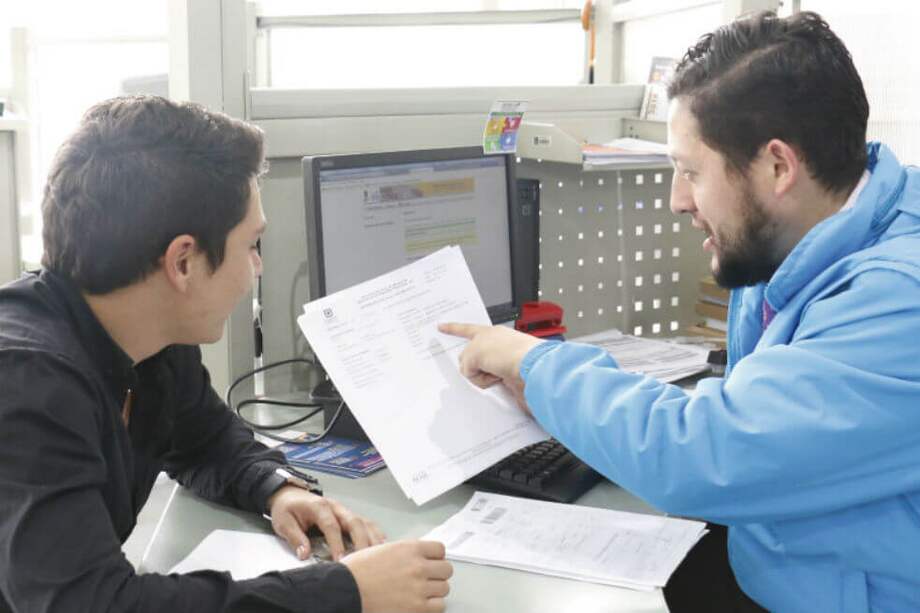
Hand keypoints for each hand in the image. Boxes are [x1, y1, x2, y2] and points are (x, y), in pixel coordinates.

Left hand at [267, 487, 384, 560]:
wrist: (289, 494)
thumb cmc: (288, 508)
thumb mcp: (284, 522)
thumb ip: (295, 538)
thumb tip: (304, 554)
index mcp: (319, 507)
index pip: (331, 526)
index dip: (337, 544)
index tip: (340, 559)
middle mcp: (335, 507)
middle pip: (354, 522)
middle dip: (361, 542)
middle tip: (363, 560)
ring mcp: (344, 511)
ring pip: (363, 522)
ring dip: (372, 537)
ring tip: (378, 554)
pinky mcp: (348, 515)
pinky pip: (366, 523)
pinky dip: (375, 533)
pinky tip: (381, 544)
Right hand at [342, 540, 452, 612]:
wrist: (346, 591)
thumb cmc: (357, 571)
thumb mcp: (383, 550)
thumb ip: (404, 553)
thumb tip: (418, 559)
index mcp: (410, 549)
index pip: (440, 549)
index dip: (435, 557)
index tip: (430, 563)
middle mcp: (418, 566)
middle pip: (446, 569)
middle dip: (437, 574)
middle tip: (426, 579)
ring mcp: (419, 588)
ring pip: (444, 588)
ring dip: (435, 591)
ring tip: (421, 593)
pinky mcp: (417, 608)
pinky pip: (439, 606)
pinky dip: (432, 606)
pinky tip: (420, 604)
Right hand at [438, 322, 542, 412]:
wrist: (531, 368)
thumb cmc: (509, 352)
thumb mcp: (472, 354)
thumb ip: (465, 363)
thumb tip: (473, 374)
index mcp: (486, 332)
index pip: (465, 329)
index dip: (452, 329)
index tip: (442, 327)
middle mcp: (495, 345)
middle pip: (470, 356)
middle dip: (470, 364)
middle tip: (479, 367)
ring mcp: (503, 361)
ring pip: (479, 372)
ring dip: (480, 377)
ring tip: (493, 374)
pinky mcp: (509, 377)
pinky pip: (490, 384)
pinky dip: (490, 385)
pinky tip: (498, 381)